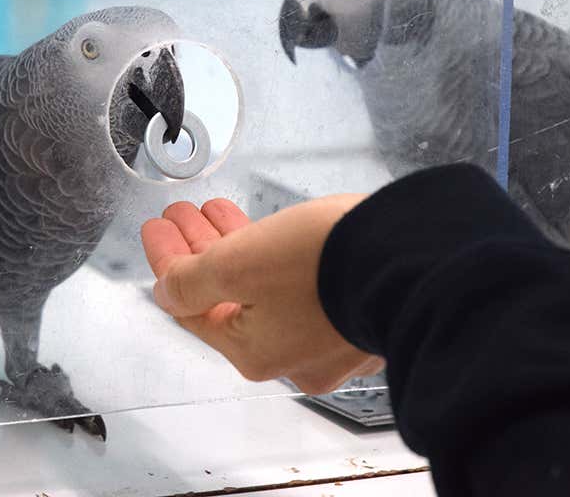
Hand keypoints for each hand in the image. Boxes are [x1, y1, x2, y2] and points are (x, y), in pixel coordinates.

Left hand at [141, 195, 384, 393]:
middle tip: (184, 216)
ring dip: (237, 247)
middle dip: (201, 250)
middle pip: (228, 299)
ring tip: (218, 211)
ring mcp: (330, 338)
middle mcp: (292, 356)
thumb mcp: (237, 264)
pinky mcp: (358, 312)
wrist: (412, 257)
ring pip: (265, 290)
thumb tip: (167, 291)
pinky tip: (271, 229)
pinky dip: (276, 255)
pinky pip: (301, 285)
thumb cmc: (327, 265)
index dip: (168, 261)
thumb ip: (191, 280)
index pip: (191, 306)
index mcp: (254, 353)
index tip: (157, 229)